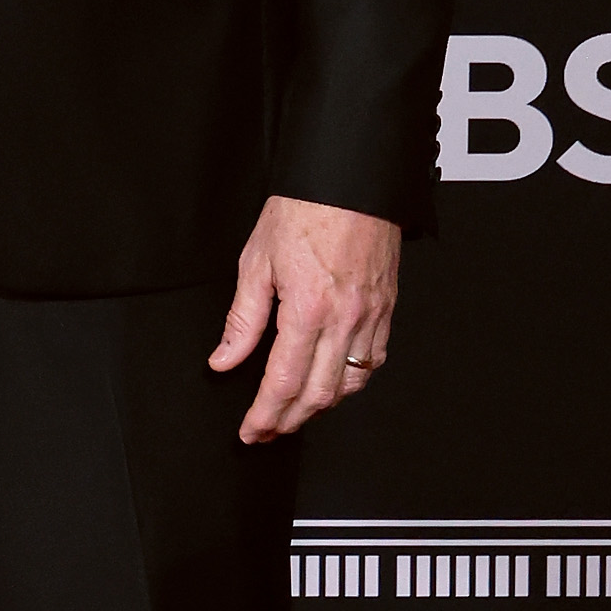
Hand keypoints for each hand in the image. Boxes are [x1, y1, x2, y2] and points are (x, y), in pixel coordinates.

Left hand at [211, 195, 401, 444]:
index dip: (265, 415)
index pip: (283, 382)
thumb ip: (242, 320)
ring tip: (295, 413)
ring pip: (350, 384)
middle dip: (289, 421)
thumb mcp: (256, 262)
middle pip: (318, 394)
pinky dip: (352, 382)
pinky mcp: (386, 308)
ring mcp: (371, 315)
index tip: (251, 431)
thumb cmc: (304, 209)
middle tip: (267, 431)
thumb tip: (224, 359)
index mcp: (307, 309)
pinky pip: (373, 361)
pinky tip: (333, 384)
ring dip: (321, 407)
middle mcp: (345, 319)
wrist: (349, 179)